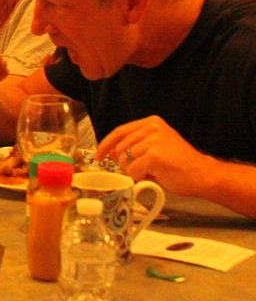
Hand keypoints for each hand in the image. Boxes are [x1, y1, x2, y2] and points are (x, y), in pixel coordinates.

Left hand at [95, 115, 215, 196]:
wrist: (203, 175)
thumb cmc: (180, 164)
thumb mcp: (155, 147)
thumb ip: (134, 145)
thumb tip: (112, 152)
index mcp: (152, 122)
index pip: (120, 131)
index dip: (106, 144)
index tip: (98, 154)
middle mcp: (152, 128)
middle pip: (121, 148)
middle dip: (127, 163)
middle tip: (145, 169)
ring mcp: (153, 141)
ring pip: (126, 161)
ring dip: (136, 171)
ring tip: (154, 170)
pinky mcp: (154, 155)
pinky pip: (133, 170)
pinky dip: (141, 177)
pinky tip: (157, 175)